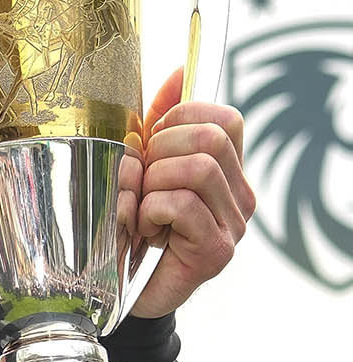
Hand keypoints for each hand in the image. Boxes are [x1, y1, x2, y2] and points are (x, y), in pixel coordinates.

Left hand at [128, 67, 255, 316]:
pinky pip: (182, 205)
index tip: (150, 146)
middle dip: (159, 152)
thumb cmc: (131, 225)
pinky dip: (151, 211)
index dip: (179, 119)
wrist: (120, 289)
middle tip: (141, 183)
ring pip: (195, 169)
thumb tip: (178, 72)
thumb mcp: (143, 166)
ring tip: (141, 210)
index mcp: (226, 169)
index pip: (224, 118)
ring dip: (151, 184)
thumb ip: (159, 124)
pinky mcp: (217, 251)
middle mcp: (240, 194)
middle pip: (209, 139)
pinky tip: (145, 231)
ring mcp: (234, 223)